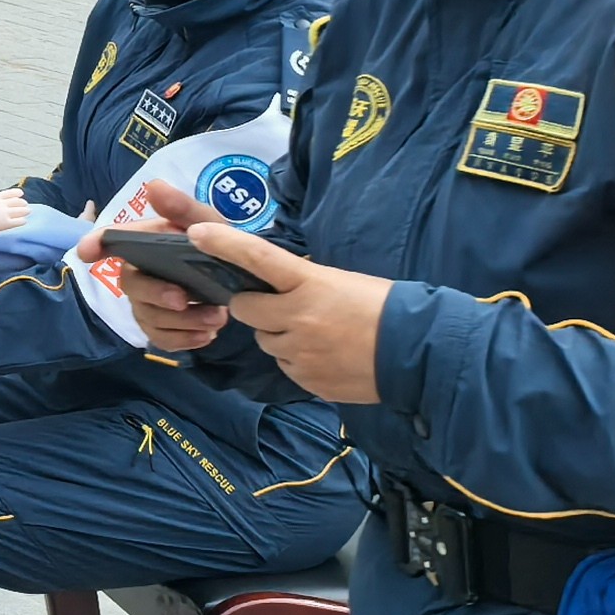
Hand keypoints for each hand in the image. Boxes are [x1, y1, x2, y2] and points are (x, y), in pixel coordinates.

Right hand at [0, 187, 30, 235]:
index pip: (8, 193)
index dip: (15, 192)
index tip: (21, 193)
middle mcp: (1, 205)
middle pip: (16, 202)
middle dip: (22, 202)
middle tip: (25, 204)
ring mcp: (4, 214)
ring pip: (20, 211)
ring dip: (25, 210)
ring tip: (28, 211)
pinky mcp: (6, 223)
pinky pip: (18, 221)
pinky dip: (22, 220)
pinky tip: (24, 221)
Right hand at [79, 189, 230, 352]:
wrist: (242, 278)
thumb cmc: (215, 245)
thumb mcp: (208, 224)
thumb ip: (183, 208)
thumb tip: (153, 186)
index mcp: (145, 242)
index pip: (111, 240)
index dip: (95, 243)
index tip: (86, 252)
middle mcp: (139, 273)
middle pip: (130, 285)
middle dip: (155, 294)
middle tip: (184, 299)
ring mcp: (147, 304)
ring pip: (148, 317)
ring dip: (181, 322)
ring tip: (216, 318)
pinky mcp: (160, 329)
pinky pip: (161, 339)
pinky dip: (184, 340)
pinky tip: (206, 335)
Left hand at [192, 219, 391, 402]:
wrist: (418, 354)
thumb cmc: (384, 308)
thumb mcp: (342, 282)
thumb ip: (304, 283)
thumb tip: (277, 287)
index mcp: (310, 283)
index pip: (257, 257)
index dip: (224, 243)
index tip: (196, 234)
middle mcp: (298, 317)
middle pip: (244, 309)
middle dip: (255, 307)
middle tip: (281, 305)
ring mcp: (300, 353)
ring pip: (265, 341)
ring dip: (278, 335)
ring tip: (317, 333)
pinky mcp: (307, 380)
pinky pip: (285, 367)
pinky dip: (297, 360)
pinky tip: (326, 355)